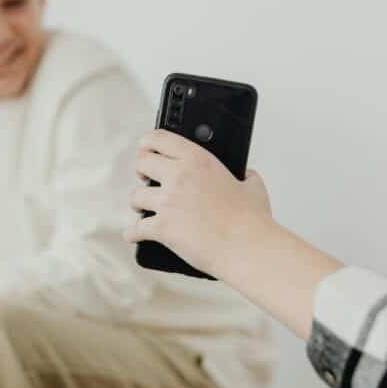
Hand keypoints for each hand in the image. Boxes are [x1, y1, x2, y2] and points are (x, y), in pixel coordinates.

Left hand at [124, 129, 273, 277]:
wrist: (248, 249)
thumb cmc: (252, 221)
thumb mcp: (253, 186)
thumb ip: (245, 174)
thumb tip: (246, 174)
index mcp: (198, 160)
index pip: (160, 138)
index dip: (148, 142)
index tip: (145, 147)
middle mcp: (179, 176)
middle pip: (142, 163)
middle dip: (141, 171)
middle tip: (145, 178)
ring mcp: (168, 202)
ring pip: (135, 196)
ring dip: (137, 203)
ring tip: (142, 208)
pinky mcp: (162, 227)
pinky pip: (136, 228)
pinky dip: (133, 234)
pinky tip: (133, 235)